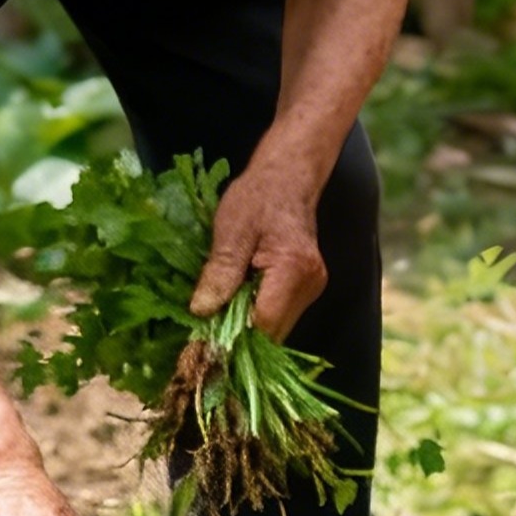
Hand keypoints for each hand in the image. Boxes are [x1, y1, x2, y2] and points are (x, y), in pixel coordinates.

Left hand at [191, 143, 326, 339]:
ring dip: (248, 326)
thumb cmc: (258, 198)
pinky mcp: (308, 290)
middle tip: (208, 325)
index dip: (232, 334)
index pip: (263, 323)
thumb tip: (202, 311)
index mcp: (293, 269)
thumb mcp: (231, 230)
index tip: (203, 336)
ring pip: (276, 329)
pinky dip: (257, 315)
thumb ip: (220, 272)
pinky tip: (240, 300)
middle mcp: (310, 285)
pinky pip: (279, 316)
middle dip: (239, 335)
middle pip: (272, 332)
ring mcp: (313, 289)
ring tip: (223, 308)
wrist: (289, 179)